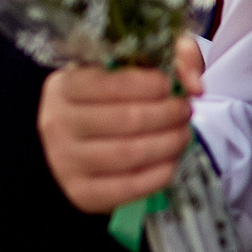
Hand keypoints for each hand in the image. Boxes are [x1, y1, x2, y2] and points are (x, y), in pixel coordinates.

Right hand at [37, 35, 204, 213]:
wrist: (68, 149)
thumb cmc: (100, 105)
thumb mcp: (121, 73)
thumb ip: (167, 58)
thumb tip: (195, 83)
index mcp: (62, 87)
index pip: (110, 83)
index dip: (150, 84)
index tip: (170, 86)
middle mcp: (56, 123)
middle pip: (126, 119)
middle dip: (168, 114)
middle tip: (185, 111)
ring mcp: (65, 161)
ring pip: (130, 154)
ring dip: (169, 144)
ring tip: (183, 134)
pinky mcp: (81, 193)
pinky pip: (130, 186)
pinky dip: (159, 174)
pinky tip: (170, 162)